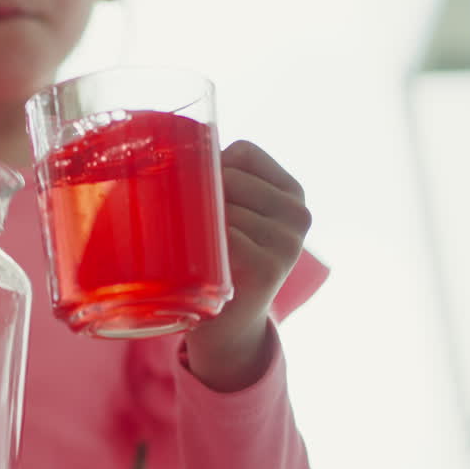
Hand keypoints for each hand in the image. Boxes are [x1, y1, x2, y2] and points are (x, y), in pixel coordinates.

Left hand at [186, 141, 311, 391]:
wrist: (228, 326)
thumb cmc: (219, 260)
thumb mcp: (228, 217)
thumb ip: (215, 184)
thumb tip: (171, 142)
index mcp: (290, 192)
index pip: (243, 152)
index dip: (209, 165)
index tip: (194, 191)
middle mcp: (298, 213)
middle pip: (229, 176)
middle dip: (196, 192)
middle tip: (178, 220)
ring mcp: (288, 241)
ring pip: (222, 206)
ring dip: (193, 221)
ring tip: (187, 244)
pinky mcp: (271, 267)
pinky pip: (224, 235)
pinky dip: (202, 245)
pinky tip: (199, 260)